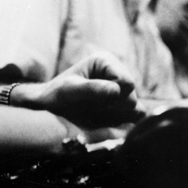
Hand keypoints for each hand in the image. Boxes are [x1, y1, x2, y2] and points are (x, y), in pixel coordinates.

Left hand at [23, 52, 138, 129]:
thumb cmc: (58, 93)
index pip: (126, 82)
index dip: (113, 95)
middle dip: (112, 107)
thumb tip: (116, 91)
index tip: (92, 98)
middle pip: (131, 98)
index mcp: (107, 62)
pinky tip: (104, 123)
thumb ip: (92, 89)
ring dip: (115, 117)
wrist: (53, 107)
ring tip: (95, 113)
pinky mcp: (123, 108)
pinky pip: (134, 120)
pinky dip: (121, 125)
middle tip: (90, 107)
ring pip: (135, 110)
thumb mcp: (70, 89)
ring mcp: (122, 92)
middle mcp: (118, 74)